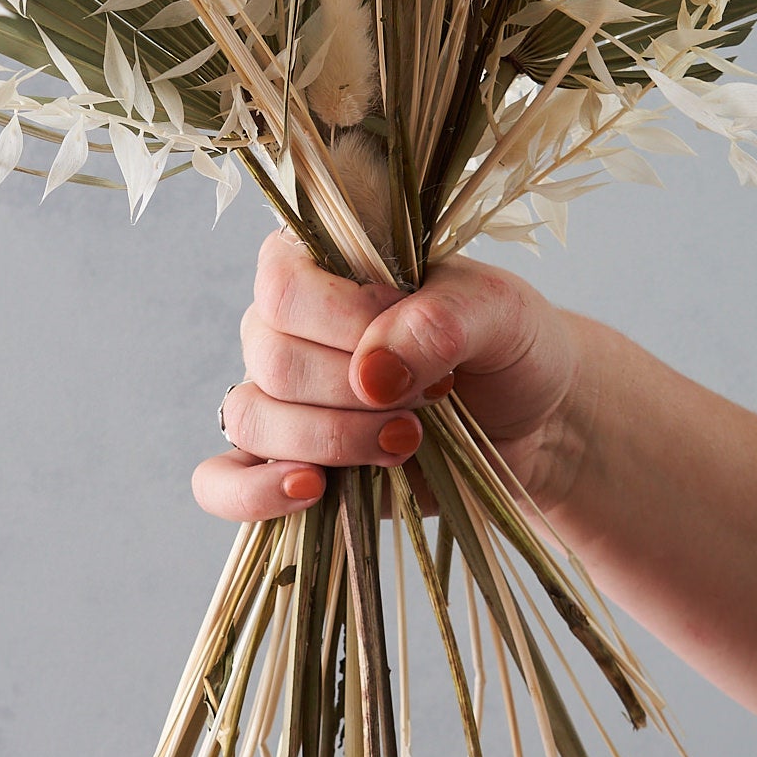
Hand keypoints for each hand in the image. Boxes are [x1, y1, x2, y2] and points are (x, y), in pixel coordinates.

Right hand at [193, 230, 594, 521]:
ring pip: (251, 417)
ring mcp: (280, 398)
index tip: (422, 343)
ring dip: (331, 439)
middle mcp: (284, 325)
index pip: (285, 285)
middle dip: (353, 392)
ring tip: (405, 443)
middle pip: (270, 358)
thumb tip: (369, 374)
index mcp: (322, 263)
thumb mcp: (500, 312)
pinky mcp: (286, 464)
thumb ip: (441, 321)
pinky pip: (220, 481)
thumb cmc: (509, 346)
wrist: (535, 420)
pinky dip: (250, 493)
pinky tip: (311, 491)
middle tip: (429, 398)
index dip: (346, 322)